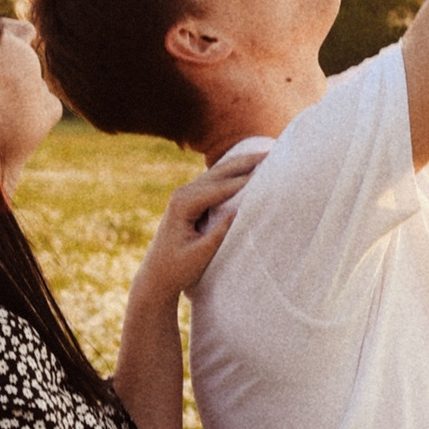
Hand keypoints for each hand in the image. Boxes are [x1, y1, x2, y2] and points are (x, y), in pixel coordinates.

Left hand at [130, 152, 252, 309]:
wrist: (156, 275)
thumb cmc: (177, 268)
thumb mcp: (200, 254)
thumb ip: (219, 233)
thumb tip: (239, 211)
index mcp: (182, 204)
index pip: (219, 188)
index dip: (244, 181)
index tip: (267, 172)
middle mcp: (182, 194)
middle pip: (219, 173)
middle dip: (246, 162)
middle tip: (272, 153)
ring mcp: (185, 194)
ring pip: (218, 173)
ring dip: (242, 163)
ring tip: (266, 155)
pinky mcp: (191, 199)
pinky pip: (216, 181)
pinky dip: (234, 173)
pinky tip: (249, 166)